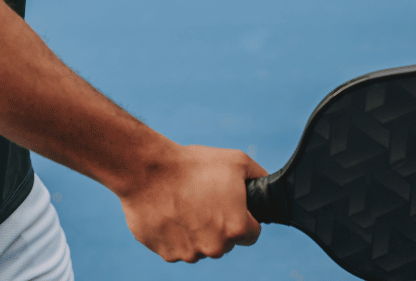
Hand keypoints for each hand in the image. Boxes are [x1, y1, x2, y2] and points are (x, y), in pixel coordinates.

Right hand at [118, 145, 267, 261]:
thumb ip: (259, 177)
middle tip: (206, 200)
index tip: (233, 206)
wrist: (149, 171)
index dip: (245, 218)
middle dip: (220, 224)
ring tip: (186, 203)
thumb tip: (267, 186)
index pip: (252, 234)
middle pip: (226, 242)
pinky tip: (171, 212)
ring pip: (202, 246)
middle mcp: (215, 247)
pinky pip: (179, 247)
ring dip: (197, 231)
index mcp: (236, 229)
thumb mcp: (238, 162)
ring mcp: (189, 253)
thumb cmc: (195, 165)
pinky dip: (177, 234)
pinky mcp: (167, 254)